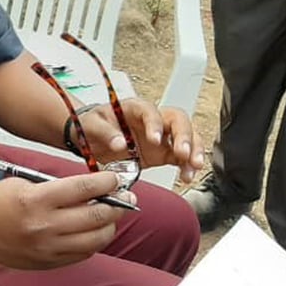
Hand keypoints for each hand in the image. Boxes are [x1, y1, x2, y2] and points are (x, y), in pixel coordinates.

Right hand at [0, 172, 129, 269]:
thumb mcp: (22, 182)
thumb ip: (56, 187)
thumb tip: (89, 189)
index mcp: (36, 200)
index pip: (83, 189)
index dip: (106, 183)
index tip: (114, 179)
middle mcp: (45, 226)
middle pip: (97, 215)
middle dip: (117, 204)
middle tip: (125, 197)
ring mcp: (48, 247)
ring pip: (96, 239)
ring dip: (110, 225)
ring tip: (111, 216)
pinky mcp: (49, 262)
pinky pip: (83, 254)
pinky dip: (94, 242)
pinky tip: (92, 231)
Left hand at [78, 99, 205, 182]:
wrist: (91, 138)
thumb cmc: (92, 125)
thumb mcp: (91, 125)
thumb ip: (104, 133)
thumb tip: (119, 143)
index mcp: (134, 109)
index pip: (150, 110)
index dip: (156, 124)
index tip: (155, 139)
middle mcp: (152, 120)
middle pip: (178, 120)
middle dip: (184, 136)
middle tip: (183, 153)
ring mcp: (161, 136)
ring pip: (187, 137)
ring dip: (194, 150)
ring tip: (192, 166)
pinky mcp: (163, 152)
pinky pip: (182, 157)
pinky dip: (187, 166)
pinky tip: (186, 176)